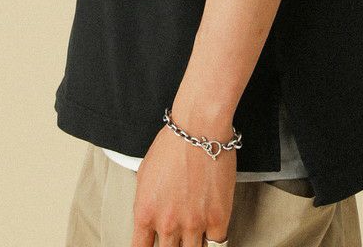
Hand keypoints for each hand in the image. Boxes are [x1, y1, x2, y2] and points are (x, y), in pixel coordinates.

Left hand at [131, 120, 234, 245]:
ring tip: (193, 234)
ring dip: (192, 244)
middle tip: (176, 237)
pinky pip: (216, 244)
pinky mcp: (217, 218)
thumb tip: (149, 216)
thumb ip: (145, 201)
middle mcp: (167, 223)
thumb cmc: (172, 142)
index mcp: (145, 212)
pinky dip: (213, 242)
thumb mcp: (145, 173)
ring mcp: (193, 223)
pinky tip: (211, 235)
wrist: (199, 127)